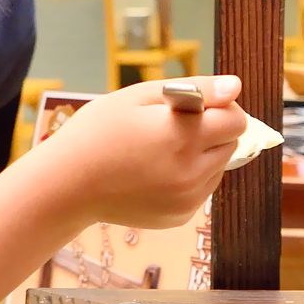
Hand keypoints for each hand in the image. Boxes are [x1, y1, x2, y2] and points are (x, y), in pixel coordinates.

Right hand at [37, 76, 247, 228]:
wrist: (67, 184)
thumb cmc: (98, 131)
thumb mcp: (139, 97)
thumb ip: (195, 90)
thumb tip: (235, 87)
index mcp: (183, 135)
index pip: (236, 120)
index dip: (221, 107)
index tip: (198, 105)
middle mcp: (191, 170)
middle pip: (232, 143)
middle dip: (213, 131)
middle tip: (176, 127)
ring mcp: (187, 197)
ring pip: (219, 167)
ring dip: (203, 155)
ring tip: (163, 150)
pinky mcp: (180, 216)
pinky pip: (202, 189)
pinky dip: (189, 178)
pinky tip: (156, 171)